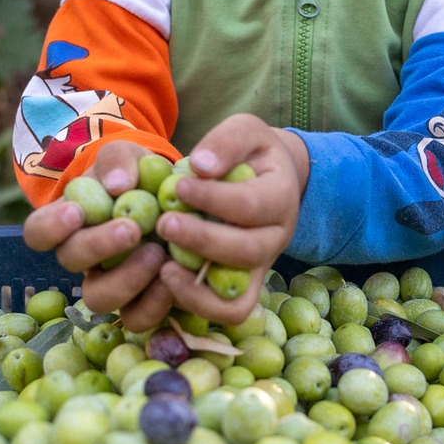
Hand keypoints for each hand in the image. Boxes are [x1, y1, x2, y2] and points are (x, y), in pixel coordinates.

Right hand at [21, 140, 175, 330]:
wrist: (169, 193)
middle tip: (131, 229)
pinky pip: (136, 317)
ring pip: (98, 298)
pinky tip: (174, 277)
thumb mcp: (125, 154)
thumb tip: (118, 183)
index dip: (52, 227)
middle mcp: (81, 257)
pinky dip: (154, 303)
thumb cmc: (136, 172)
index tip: (77, 211)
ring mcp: (108, 283)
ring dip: (127, 279)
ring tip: (158, 254)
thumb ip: (118, 161)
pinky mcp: (138, 301)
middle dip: (99, 246)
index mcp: (66, 221)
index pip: (38, 231)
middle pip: (70, 262)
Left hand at [154, 113, 307, 328]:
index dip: (214, 198)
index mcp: (281, 196)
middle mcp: (277, 238)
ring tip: (162, 265)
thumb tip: (200, 165)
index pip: (251, 205)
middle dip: (202, 240)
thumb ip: (226, 141)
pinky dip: (198, 305)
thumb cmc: (249, 152)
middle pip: (246, 252)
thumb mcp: (245, 130)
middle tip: (165, 223)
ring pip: (239, 297)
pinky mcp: (242, 287)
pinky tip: (166, 278)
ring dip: (197, 286)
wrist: (266, 176)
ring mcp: (260, 268)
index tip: (179, 184)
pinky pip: (228, 313)